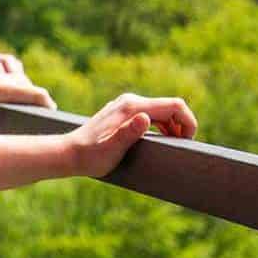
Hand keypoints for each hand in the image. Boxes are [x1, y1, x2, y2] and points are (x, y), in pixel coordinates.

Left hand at [65, 93, 197, 177]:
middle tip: (181, 147)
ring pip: (162, 110)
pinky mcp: (123, 113)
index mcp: (132, 107)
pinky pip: (151, 114)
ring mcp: (126, 105)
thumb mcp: (112, 149)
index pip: (174, 105)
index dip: (188, 122)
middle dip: (183, 125)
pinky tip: (159, 140)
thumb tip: (146, 118)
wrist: (68, 153)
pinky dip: (162, 125)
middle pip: (170, 106)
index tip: (188, 142)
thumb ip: (129, 133)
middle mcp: (130, 101)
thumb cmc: (91, 155)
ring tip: (172, 146)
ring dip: (173, 126)